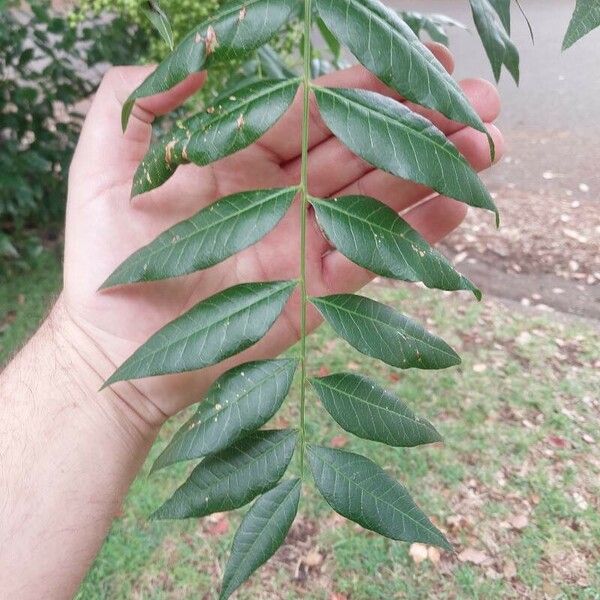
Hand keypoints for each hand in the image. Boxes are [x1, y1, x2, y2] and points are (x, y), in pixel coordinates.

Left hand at [61, 44, 502, 422]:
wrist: (116, 342)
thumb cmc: (106, 250)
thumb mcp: (105, 158)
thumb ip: (143, 98)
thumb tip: (201, 57)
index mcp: (246, 153)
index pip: (319, 107)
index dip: (370, 83)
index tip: (428, 59)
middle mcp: (285, 191)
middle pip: (364, 146)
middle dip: (424, 121)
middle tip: (483, 102)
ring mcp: (307, 239)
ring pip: (383, 196)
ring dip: (436, 170)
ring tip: (488, 145)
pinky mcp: (320, 288)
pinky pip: (377, 254)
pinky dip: (419, 232)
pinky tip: (455, 204)